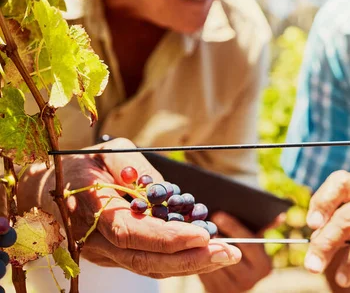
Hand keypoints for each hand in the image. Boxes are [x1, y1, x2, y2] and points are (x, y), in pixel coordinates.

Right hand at [18, 138, 241, 277]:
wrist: (51, 188)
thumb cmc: (85, 164)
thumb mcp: (109, 151)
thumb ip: (133, 165)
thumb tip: (162, 189)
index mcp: (92, 208)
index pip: (131, 232)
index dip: (167, 238)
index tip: (202, 235)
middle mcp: (95, 240)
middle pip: (144, 260)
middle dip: (189, 259)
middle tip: (228, 252)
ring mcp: (103, 253)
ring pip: (148, 268)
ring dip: (190, 265)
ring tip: (225, 255)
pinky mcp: (114, 257)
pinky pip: (147, 264)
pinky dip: (178, 262)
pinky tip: (205, 255)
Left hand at [199, 212, 279, 291]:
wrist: (237, 281)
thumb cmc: (248, 255)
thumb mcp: (257, 243)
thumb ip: (265, 228)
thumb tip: (281, 215)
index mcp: (263, 265)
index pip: (248, 242)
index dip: (232, 227)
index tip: (218, 215)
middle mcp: (250, 279)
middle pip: (228, 253)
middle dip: (214, 237)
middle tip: (201, 222)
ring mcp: (232, 288)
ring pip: (213, 262)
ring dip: (202, 246)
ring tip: (195, 231)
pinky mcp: (216, 292)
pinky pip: (203, 272)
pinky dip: (196, 257)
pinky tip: (192, 246)